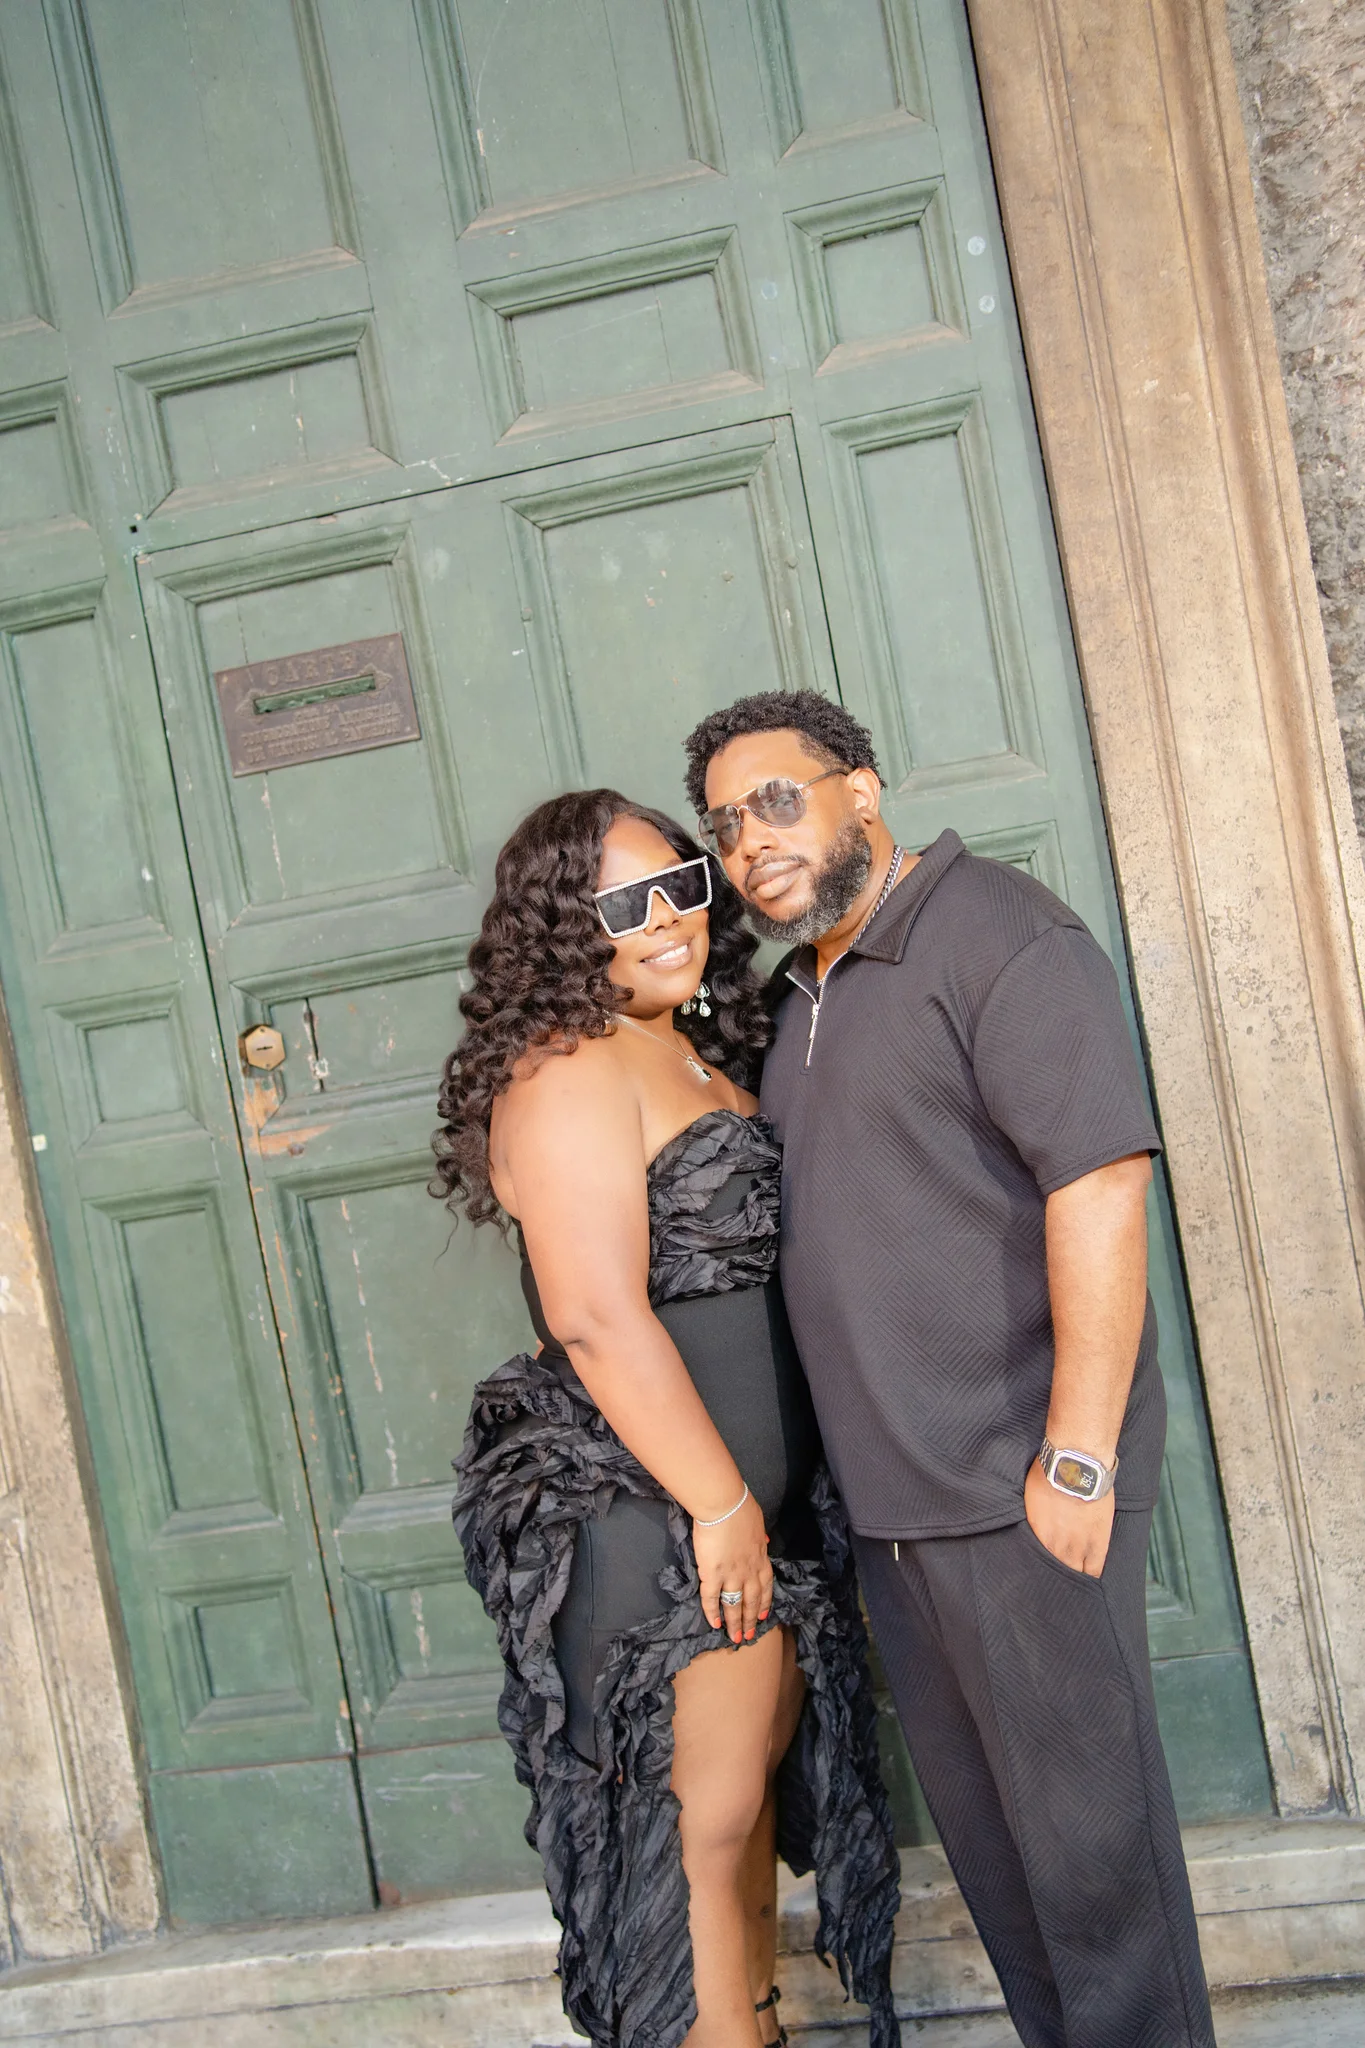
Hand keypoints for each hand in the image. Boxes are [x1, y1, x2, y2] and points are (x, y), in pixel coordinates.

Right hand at [692, 1492, 772, 1643]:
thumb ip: (760, 1537)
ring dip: (735, 1623)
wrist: (724, 1505)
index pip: (765, 1586)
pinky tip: (714, 1624)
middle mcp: (749, 1571)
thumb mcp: (758, 1523)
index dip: (764, 1603)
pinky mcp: (712, 1574)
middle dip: (750, 1619)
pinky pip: (711, 1598)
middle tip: (749, 1635)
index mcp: (761, 1558)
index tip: (762, 1615)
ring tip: (735, 1638)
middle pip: (751, 1601)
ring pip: (734, 1605)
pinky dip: (712, 1613)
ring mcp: (731, 1575)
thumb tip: (763, 1541)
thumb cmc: (741, 1509)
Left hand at [1024, 1458, 1113, 1576]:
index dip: (1040, 1568)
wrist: (1076, 1465)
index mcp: (1037, 1534)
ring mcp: (1078, 1546)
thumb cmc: (1050, 1473)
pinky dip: (1091, 1576)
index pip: (1036, 1563)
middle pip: (1055, 1572)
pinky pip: (1095, 1569)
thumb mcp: (1032, 1496)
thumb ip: (1035, 1516)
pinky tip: (1090, 1580)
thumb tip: (1036, 1521)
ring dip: (1073, 1577)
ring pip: (1075, 1573)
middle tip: (1057, 1578)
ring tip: (1073, 1580)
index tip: (1041, 1570)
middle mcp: (1055, 1545)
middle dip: (1055, 1576)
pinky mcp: (1098, 1543)